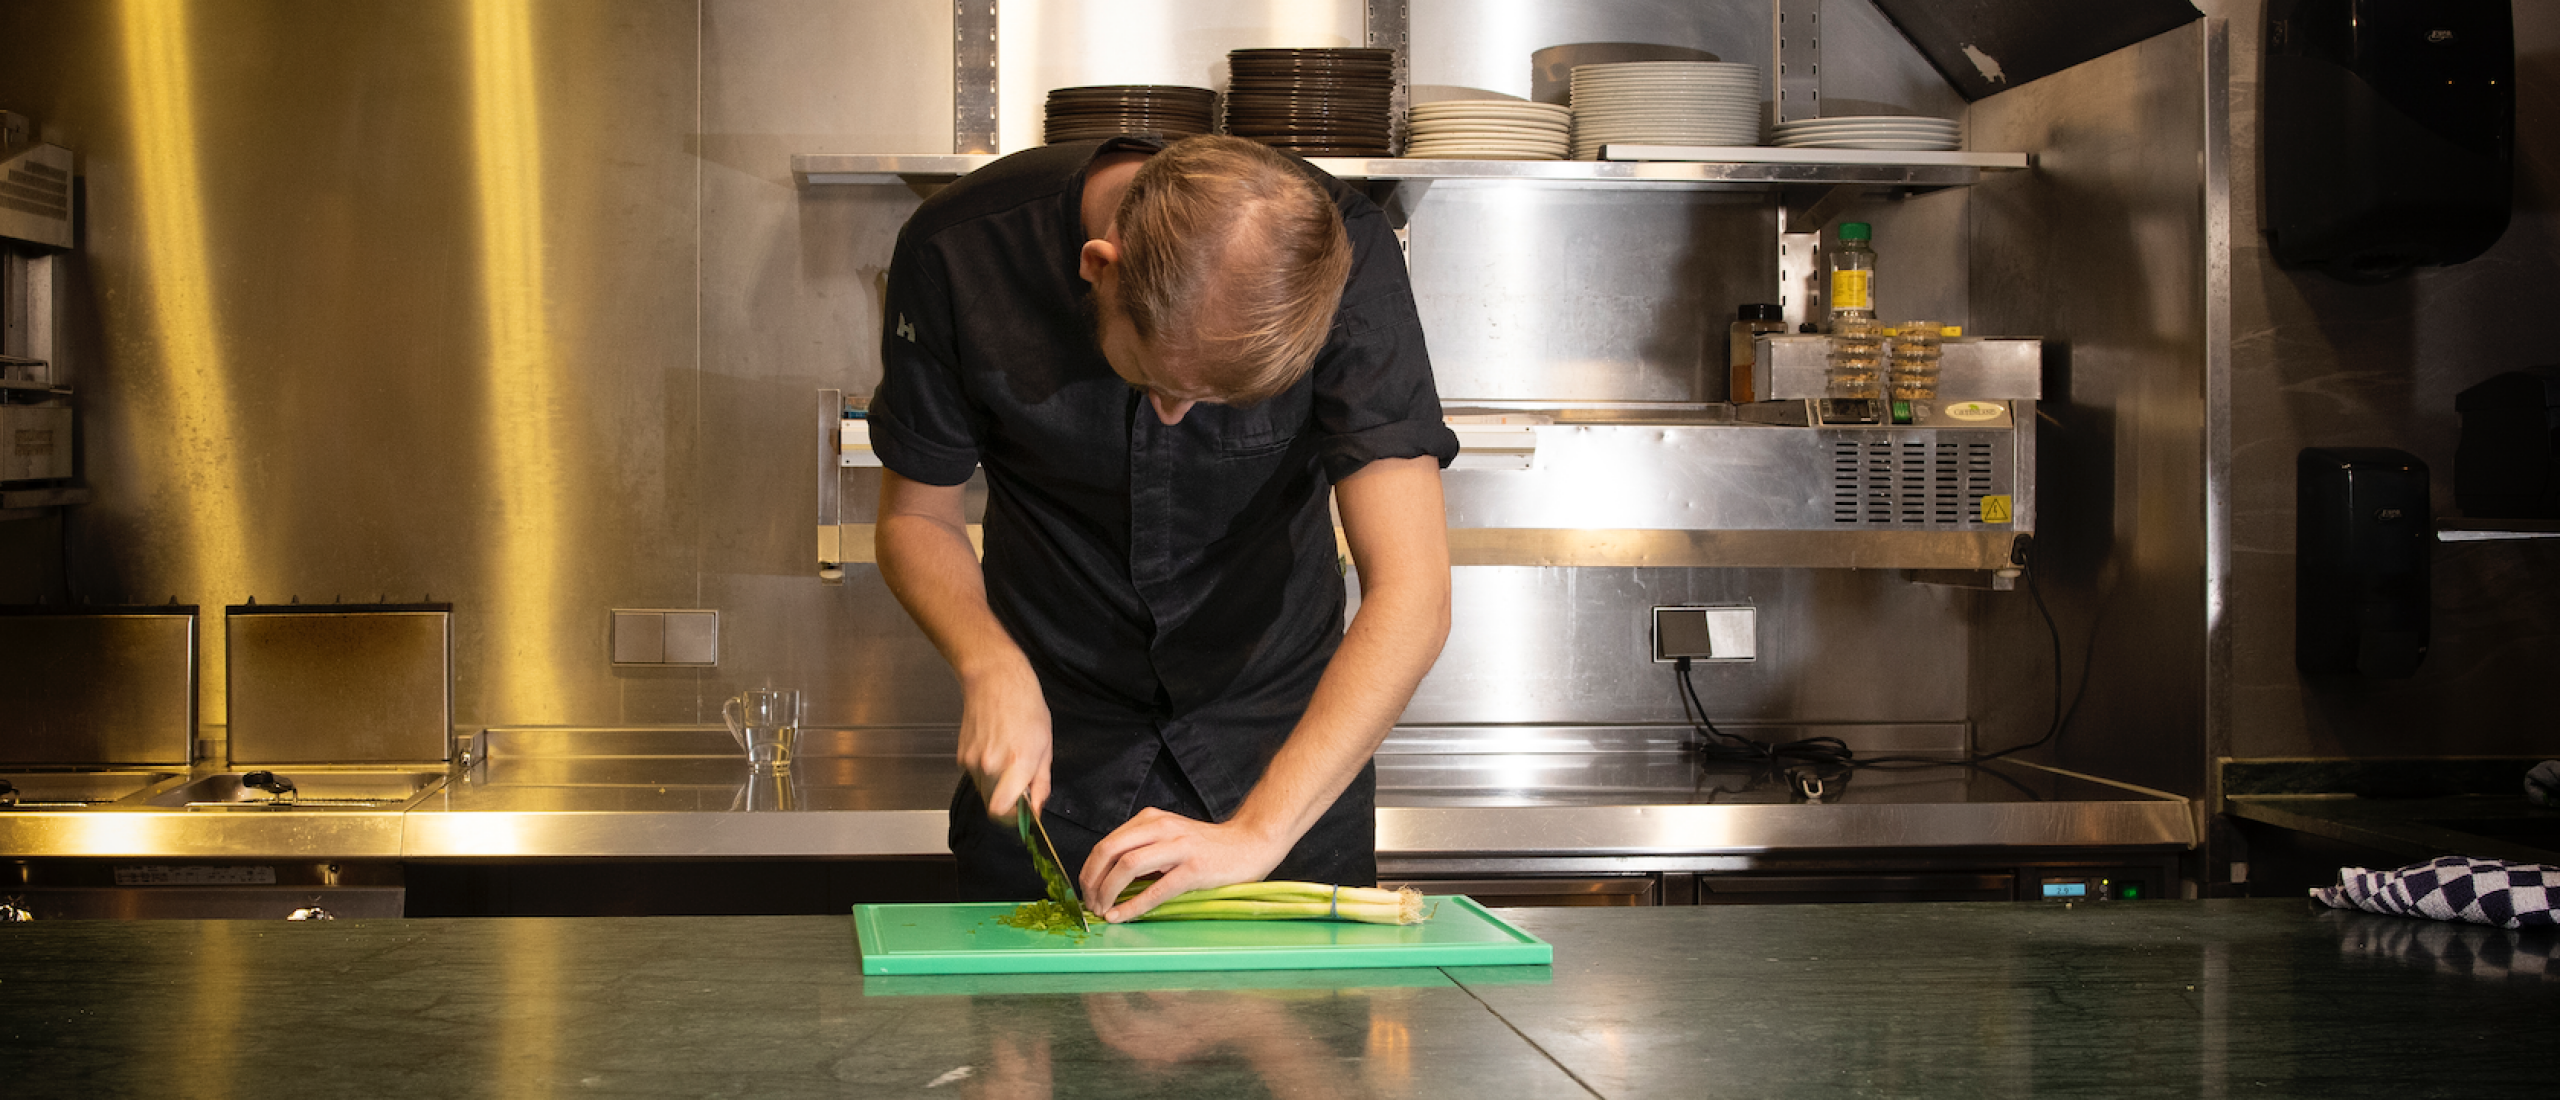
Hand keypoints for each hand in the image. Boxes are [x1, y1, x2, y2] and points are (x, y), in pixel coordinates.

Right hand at [957, 658, 1051, 823]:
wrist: (995, 680)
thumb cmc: (1025, 707)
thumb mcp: (1045, 746)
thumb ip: (1041, 783)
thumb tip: (1036, 809)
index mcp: (1016, 763)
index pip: (1002, 811)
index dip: (1013, 818)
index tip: (1023, 813)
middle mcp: (990, 765)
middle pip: (993, 806)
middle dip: (1008, 801)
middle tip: (1020, 783)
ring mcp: (972, 761)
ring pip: (984, 792)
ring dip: (996, 787)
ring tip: (1007, 760)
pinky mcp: (961, 756)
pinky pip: (975, 776)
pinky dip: (985, 772)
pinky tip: (995, 750)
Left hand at [1078, 808, 1292, 922]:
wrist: (1250, 843)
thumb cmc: (1207, 846)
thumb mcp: (1169, 837)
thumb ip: (1142, 849)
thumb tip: (1108, 878)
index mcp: (1152, 820)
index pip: (1107, 842)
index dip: (1090, 869)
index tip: (1086, 890)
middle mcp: (1162, 828)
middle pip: (1110, 850)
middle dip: (1092, 880)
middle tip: (1089, 903)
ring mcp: (1179, 847)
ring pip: (1128, 866)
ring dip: (1108, 891)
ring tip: (1102, 910)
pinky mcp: (1194, 869)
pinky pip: (1156, 889)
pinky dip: (1133, 905)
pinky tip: (1121, 916)